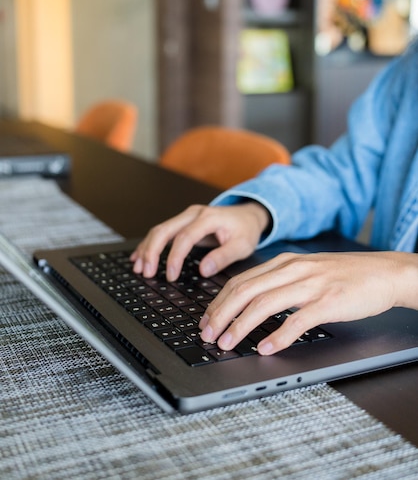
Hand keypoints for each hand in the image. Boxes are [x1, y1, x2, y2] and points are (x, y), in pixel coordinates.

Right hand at [130, 202, 270, 280]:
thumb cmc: (246, 230)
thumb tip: (204, 270)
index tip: (171, 276)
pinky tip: (139, 257)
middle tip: (147, 273)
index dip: (175, 257)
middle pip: (165, 230)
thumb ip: (223, 257)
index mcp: (209, 218)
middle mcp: (194, 213)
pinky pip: (162, 232)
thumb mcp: (242, 245)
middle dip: (152, 252)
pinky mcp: (183, 222)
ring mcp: (186, 216)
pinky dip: (149, 244)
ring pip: (159, 230)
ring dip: (147, 249)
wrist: (248, 215)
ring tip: (139, 268)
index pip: (185, 237)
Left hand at [199, 250, 417, 353]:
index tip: (206, 319)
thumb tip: (251, 305)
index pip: (240, 280)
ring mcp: (310, 285)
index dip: (218, 301)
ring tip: (227, 343)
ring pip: (264, 304)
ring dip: (241, 326)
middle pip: (245, 290)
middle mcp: (292, 269)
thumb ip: (280, 282)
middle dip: (221, 314)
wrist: (383, 272)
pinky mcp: (328, 302)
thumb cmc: (344, 275)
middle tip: (207, 334)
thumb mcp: (306, 270)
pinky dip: (278, 336)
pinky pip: (297, 320)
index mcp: (284, 262)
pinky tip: (266, 348)